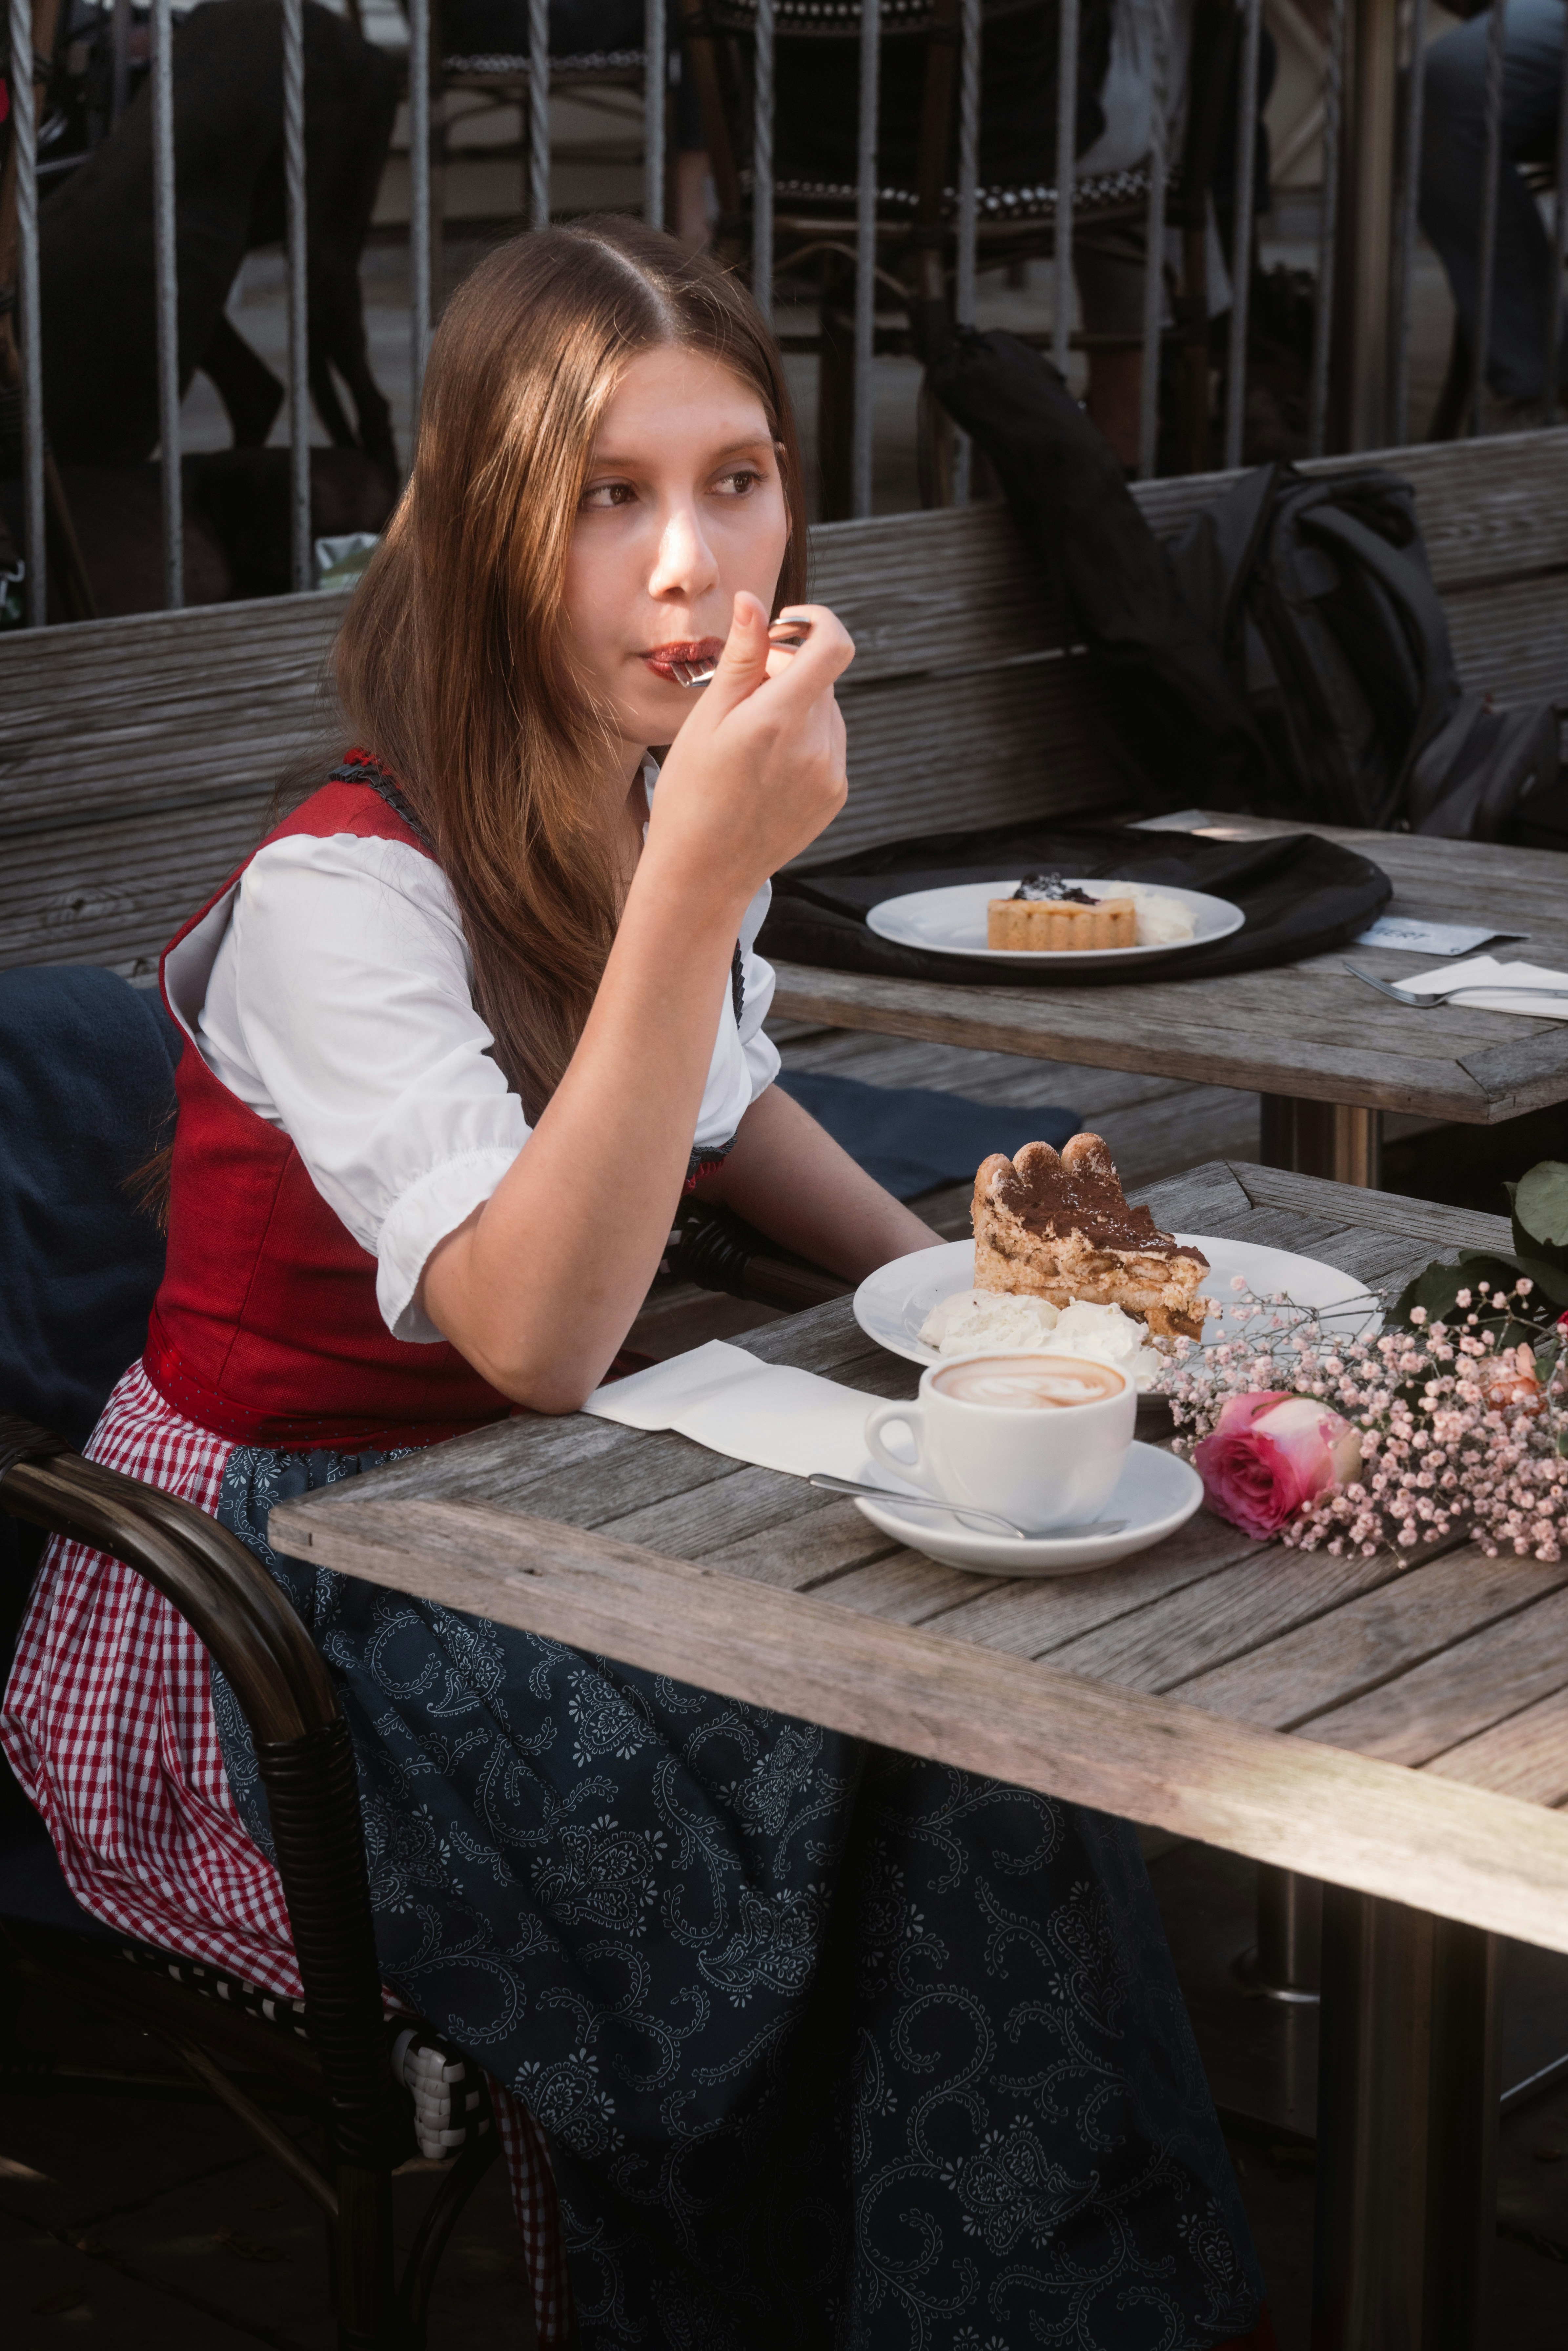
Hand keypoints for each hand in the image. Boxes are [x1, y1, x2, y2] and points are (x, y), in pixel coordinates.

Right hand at [641, 592, 852, 915]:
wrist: (703, 874)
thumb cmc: (690, 796)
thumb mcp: (705, 720)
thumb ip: (740, 658)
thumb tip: (753, 601)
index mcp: (778, 721)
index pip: (833, 646)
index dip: (817, 621)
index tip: (787, 623)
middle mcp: (815, 747)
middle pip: (821, 678)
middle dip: (788, 668)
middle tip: (743, 689)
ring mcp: (831, 774)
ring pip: (827, 710)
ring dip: (796, 705)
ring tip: (750, 737)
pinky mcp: (835, 794)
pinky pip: (830, 744)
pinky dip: (804, 738)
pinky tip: (766, 765)